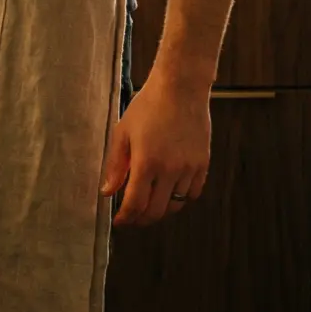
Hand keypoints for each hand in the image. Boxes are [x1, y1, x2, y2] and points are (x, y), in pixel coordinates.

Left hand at [101, 71, 211, 226]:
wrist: (180, 89)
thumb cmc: (147, 106)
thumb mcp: (123, 132)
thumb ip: (115, 165)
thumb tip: (107, 192)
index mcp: (146, 162)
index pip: (136, 204)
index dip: (126, 217)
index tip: (120, 222)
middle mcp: (170, 170)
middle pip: (157, 211)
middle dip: (142, 219)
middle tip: (133, 217)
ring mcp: (189, 168)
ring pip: (176, 204)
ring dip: (161, 209)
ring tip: (150, 203)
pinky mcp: (203, 164)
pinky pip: (193, 193)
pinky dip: (181, 198)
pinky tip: (170, 192)